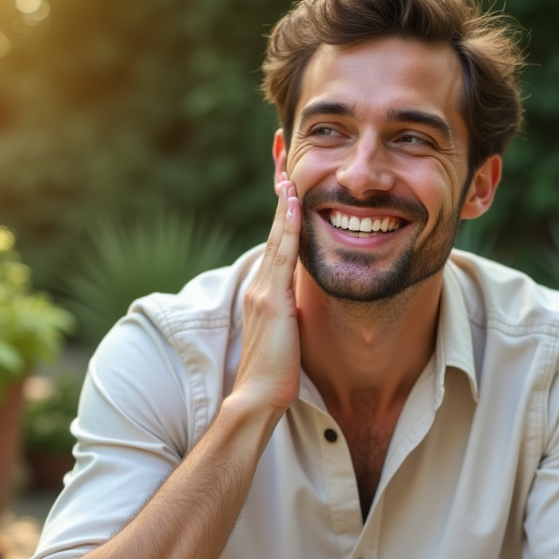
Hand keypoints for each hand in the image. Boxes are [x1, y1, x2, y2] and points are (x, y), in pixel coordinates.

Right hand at [231, 173, 301, 412]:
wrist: (257, 396)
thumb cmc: (274, 374)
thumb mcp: (286, 335)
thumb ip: (291, 314)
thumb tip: (302, 306)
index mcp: (263, 294)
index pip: (276, 244)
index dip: (282, 214)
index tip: (289, 186)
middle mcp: (259, 286)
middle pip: (273, 231)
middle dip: (280, 196)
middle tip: (283, 161)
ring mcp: (263, 291)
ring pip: (276, 237)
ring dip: (283, 202)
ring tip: (289, 170)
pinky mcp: (270, 300)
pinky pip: (282, 254)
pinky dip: (287, 226)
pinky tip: (294, 203)